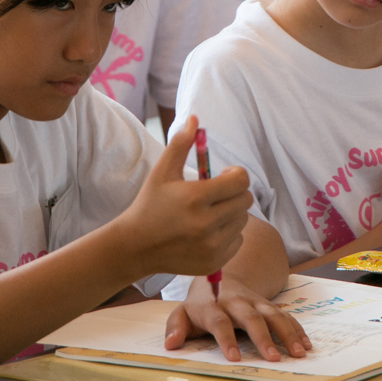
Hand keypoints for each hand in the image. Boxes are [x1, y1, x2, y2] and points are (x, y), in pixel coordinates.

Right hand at [115, 115, 252, 278]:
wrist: (136, 246)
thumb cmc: (150, 204)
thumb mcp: (162, 172)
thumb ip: (181, 144)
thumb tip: (195, 118)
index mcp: (195, 198)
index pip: (240, 181)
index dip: (236, 174)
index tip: (223, 175)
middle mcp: (206, 224)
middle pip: (245, 201)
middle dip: (235, 193)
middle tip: (217, 194)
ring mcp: (211, 246)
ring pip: (242, 221)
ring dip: (232, 213)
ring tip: (210, 213)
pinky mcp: (214, 262)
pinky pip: (237, 241)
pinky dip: (229, 234)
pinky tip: (209, 231)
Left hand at [164, 276, 311, 362]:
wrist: (222, 277)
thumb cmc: (201, 303)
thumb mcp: (183, 312)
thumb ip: (176, 326)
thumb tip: (170, 344)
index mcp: (214, 306)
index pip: (219, 322)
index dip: (226, 339)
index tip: (233, 358)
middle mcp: (237, 302)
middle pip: (251, 318)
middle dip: (263, 338)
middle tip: (273, 358)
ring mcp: (255, 302)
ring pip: (274, 315)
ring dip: (287, 333)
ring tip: (298, 352)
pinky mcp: (269, 305)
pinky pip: (286, 315)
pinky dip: (297, 329)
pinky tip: (306, 344)